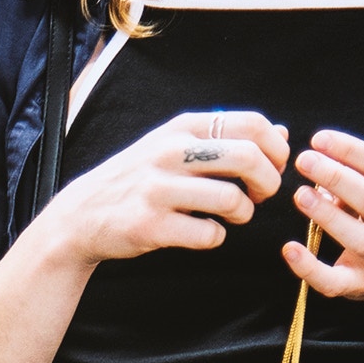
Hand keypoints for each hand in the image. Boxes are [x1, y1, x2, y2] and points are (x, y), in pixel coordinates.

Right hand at [39, 109, 284, 267]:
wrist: (82, 215)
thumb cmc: (139, 180)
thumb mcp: (177, 145)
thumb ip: (227, 138)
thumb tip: (281, 133)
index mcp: (182, 127)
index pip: (252, 125)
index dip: (275, 150)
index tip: (273, 168)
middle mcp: (170, 152)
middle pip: (248, 158)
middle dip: (268, 182)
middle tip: (261, 196)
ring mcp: (158, 189)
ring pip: (232, 199)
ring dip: (244, 213)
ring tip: (233, 216)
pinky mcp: (151, 225)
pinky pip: (209, 234)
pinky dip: (216, 237)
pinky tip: (203, 232)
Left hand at [283, 128, 363, 323]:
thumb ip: (355, 177)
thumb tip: (317, 161)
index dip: (352, 151)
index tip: (320, 139)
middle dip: (338, 177)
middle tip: (305, 160)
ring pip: (357, 237)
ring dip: (328, 215)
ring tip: (300, 195)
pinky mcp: (360, 285)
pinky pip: (334, 280)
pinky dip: (310, 267)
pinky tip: (289, 250)